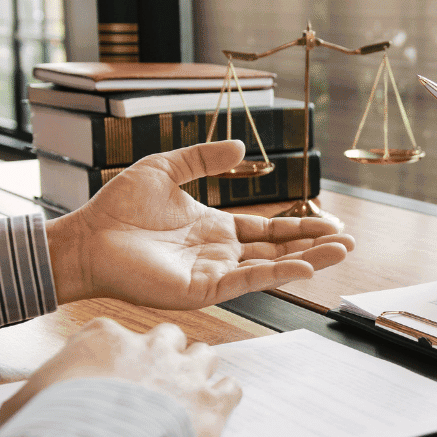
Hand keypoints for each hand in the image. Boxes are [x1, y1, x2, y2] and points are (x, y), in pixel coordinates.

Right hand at [0, 319, 240, 436]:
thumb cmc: (58, 425)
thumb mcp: (24, 406)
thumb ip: (27, 402)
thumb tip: (11, 417)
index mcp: (104, 338)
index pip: (113, 334)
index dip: (114, 354)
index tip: (109, 372)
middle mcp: (150, 346)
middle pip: (167, 336)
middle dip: (163, 353)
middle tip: (153, 379)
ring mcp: (185, 372)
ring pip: (204, 354)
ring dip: (197, 371)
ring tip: (186, 392)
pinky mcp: (212, 401)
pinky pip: (230, 388)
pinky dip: (223, 398)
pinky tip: (212, 410)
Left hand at [45, 140, 354, 307]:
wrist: (86, 236)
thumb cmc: (118, 208)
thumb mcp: (167, 168)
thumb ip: (204, 158)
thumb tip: (242, 147)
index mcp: (215, 230)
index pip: (268, 232)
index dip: (300, 228)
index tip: (331, 223)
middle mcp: (220, 255)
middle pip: (279, 252)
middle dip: (315, 246)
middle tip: (350, 242)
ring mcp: (213, 275)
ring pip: (270, 269)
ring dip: (307, 261)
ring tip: (341, 252)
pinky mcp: (200, 290)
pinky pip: (246, 283)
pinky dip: (276, 276)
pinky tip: (304, 268)